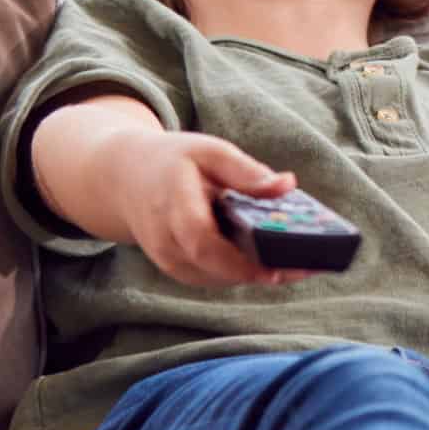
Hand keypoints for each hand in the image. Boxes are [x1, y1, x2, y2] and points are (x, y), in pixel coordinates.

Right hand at [107, 133, 310, 288]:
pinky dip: (241, 273)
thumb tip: (288, 184)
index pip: (203, 242)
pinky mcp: (175, 268)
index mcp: (174, 205)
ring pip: (216, 278)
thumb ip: (246, 171)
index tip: (276, 267)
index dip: (239, 260)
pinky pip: (212, 277)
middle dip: (259, 271)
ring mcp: (167, 259)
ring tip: (297, 266)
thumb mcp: (209, 152)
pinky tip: (271, 265)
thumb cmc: (173, 162)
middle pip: (213, 267)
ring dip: (255, 275)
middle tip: (303, 268)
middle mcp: (165, 239)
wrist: (125, 180)